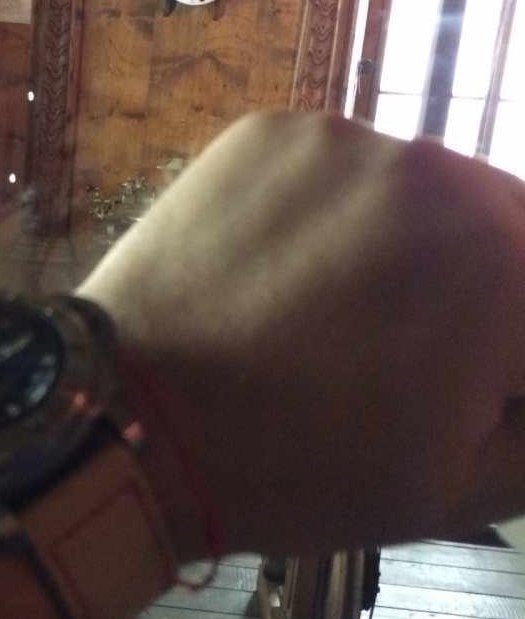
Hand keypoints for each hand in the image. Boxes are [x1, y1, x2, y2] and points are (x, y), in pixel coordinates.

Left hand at [80, 112, 524, 557]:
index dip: (506, 360)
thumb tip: (522, 383)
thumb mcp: (460, 488)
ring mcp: (348, 140)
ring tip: (344, 311)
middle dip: (489, 290)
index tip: (470, 386)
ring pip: (428, 187)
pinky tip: (292, 272)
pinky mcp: (273, 130)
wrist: (132, 420)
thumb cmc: (298, 471)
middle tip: (413, 351)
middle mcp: (440, 173)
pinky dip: (341, 212)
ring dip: (420, 241)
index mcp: (507, 267)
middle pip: (512, 226)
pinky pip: (346, 166)